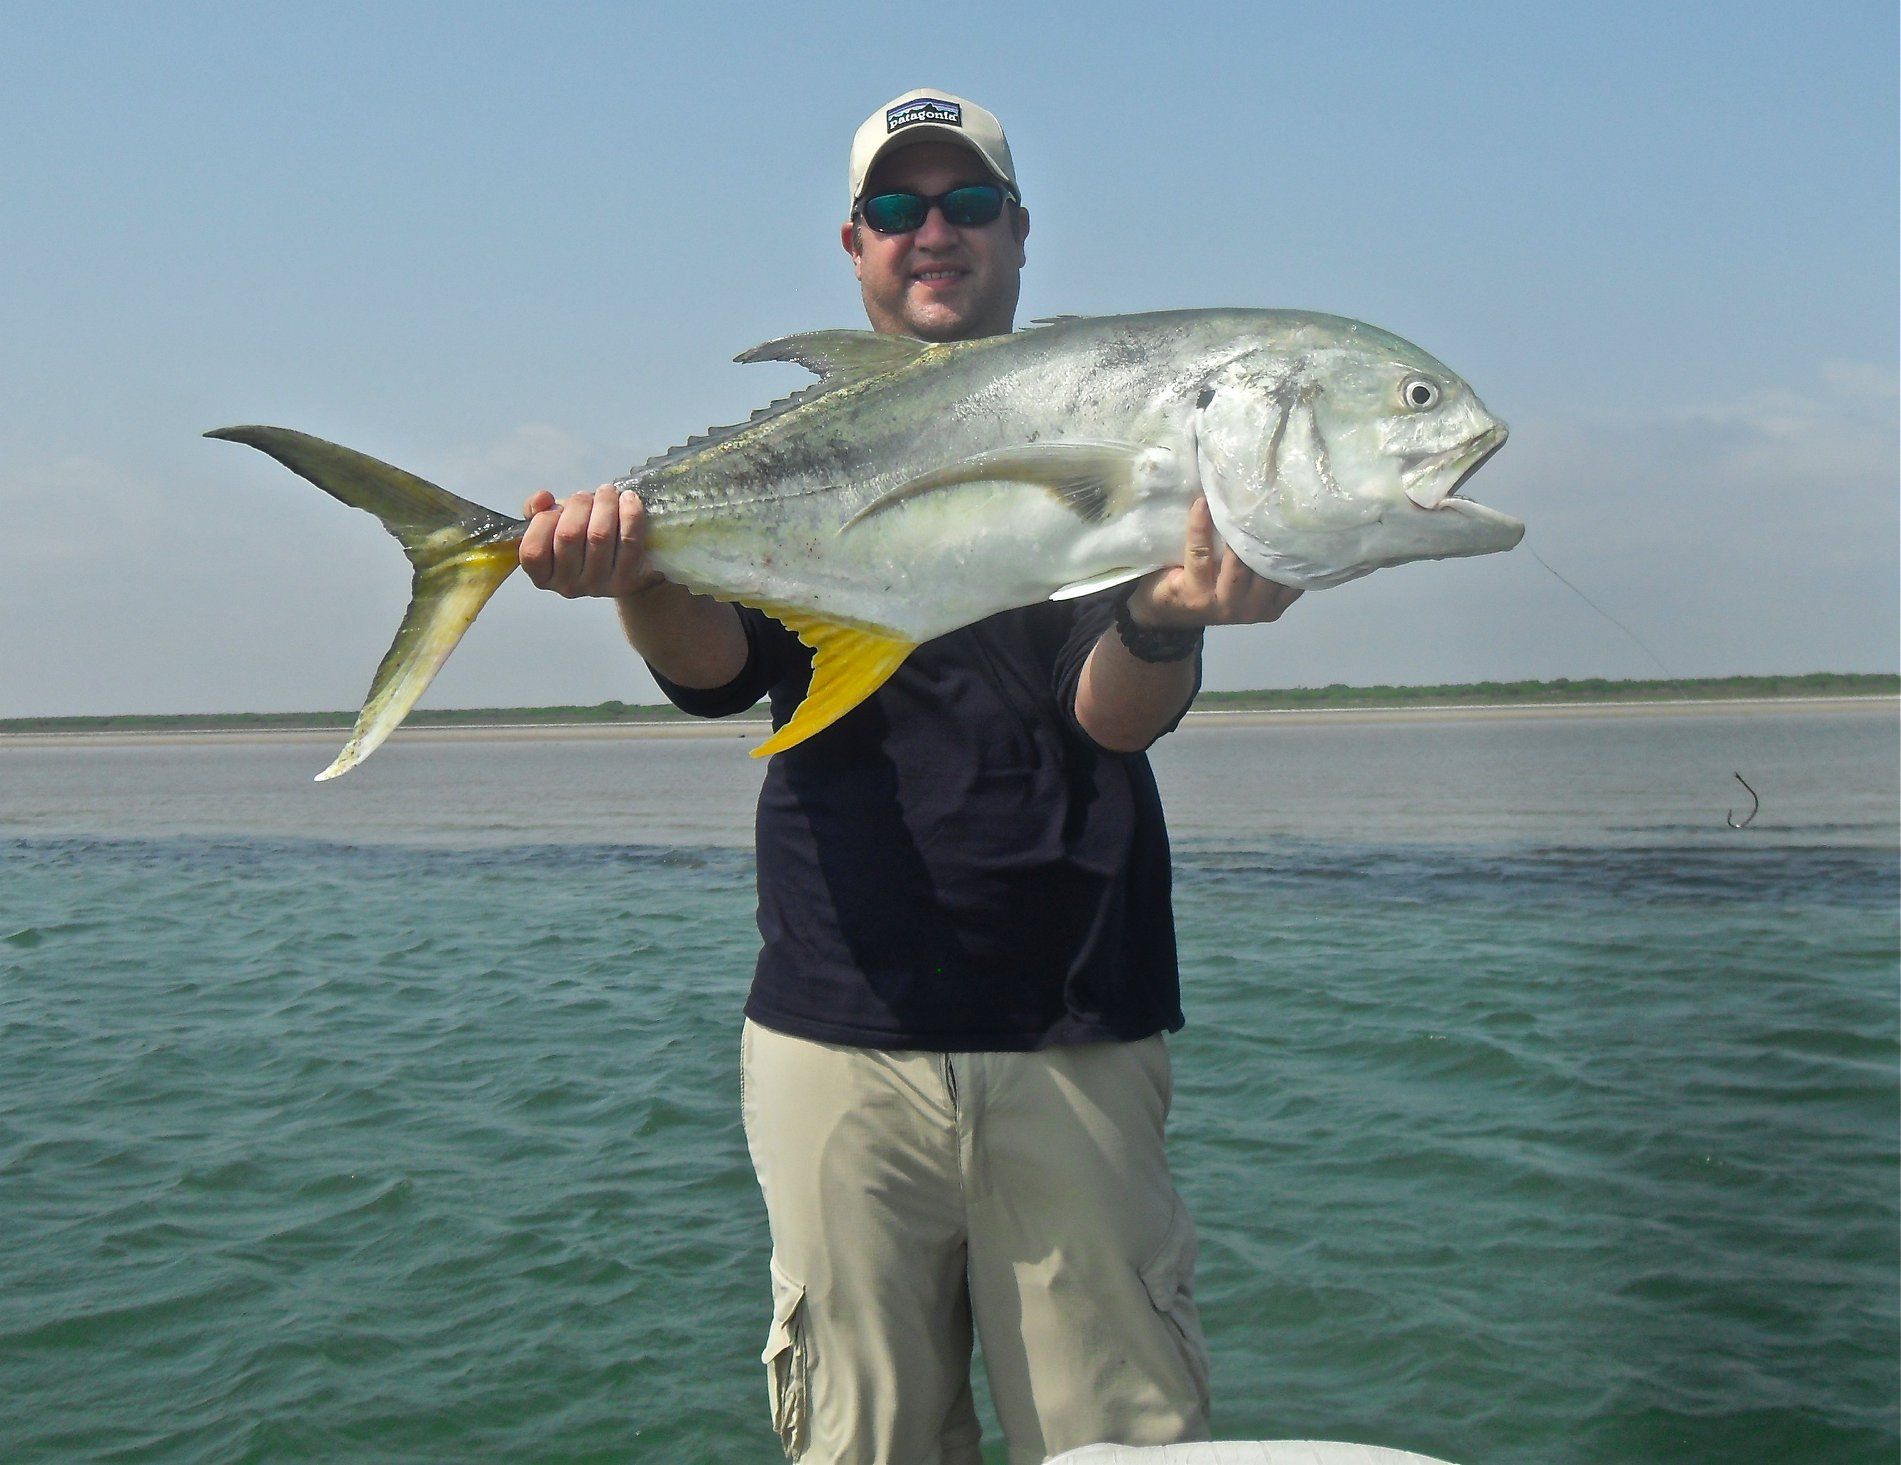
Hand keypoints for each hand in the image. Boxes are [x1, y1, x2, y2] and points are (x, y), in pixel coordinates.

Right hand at [519, 485, 665, 598]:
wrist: (619, 562)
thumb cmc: (578, 538)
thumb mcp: (552, 525)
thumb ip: (536, 510)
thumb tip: (542, 498)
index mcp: (543, 576)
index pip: (533, 551)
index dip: (543, 521)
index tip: (555, 507)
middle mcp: (568, 586)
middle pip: (569, 536)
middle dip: (578, 505)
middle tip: (586, 495)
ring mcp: (598, 585)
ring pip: (600, 535)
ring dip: (605, 504)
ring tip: (608, 492)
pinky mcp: (627, 579)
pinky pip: (629, 541)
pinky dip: (630, 514)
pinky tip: (629, 499)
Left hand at [1124, 497, 1301, 629]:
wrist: (1167, 609)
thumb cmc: (1215, 585)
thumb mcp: (1250, 580)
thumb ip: (1269, 561)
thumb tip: (1288, 512)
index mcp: (1272, 604)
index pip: (1293, 575)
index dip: (1296, 543)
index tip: (1298, 511)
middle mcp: (1253, 608)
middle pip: (1269, 567)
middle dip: (1268, 532)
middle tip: (1268, 495)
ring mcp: (1224, 603)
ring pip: (1239, 564)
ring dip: (1238, 530)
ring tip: (1238, 499)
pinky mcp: (1195, 593)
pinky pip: (1201, 553)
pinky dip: (1201, 526)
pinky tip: (1202, 504)